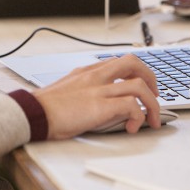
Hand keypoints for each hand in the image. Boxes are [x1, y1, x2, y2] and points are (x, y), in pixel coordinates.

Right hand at [31, 55, 160, 139]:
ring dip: (152, 104)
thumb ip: (85, 88)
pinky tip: (132, 128)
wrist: (33, 114)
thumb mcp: (67, 88)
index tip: (144, 85)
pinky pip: (131, 105)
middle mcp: (95, 76)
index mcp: (87, 71)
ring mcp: (98, 90)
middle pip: (134, 63)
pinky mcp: (100, 106)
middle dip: (151, 79)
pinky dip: (138, 117)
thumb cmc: (46, 107)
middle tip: (155, 96)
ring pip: (139, 85)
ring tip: (152, 119)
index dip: (137, 72)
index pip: (119, 61)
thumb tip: (102, 101)